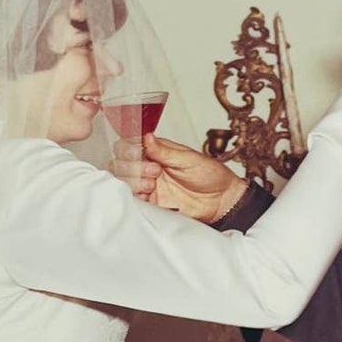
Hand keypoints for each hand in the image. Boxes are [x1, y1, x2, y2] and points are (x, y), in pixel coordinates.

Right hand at [108, 134, 245, 220]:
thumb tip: (146, 138)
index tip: (138, 152)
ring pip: (123, 182)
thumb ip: (165, 151)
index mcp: (156, 151)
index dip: (127, 149)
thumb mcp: (189, 159)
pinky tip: (149, 196)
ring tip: (153, 184)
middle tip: (154, 171)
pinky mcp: (152, 204)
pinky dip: (136, 198)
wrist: (221, 201)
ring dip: (134, 182)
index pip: (128, 145)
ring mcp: (148, 186)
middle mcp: (147, 167)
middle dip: (132, 167)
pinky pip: (133, 201)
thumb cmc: (210, 175)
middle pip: (119, 164)